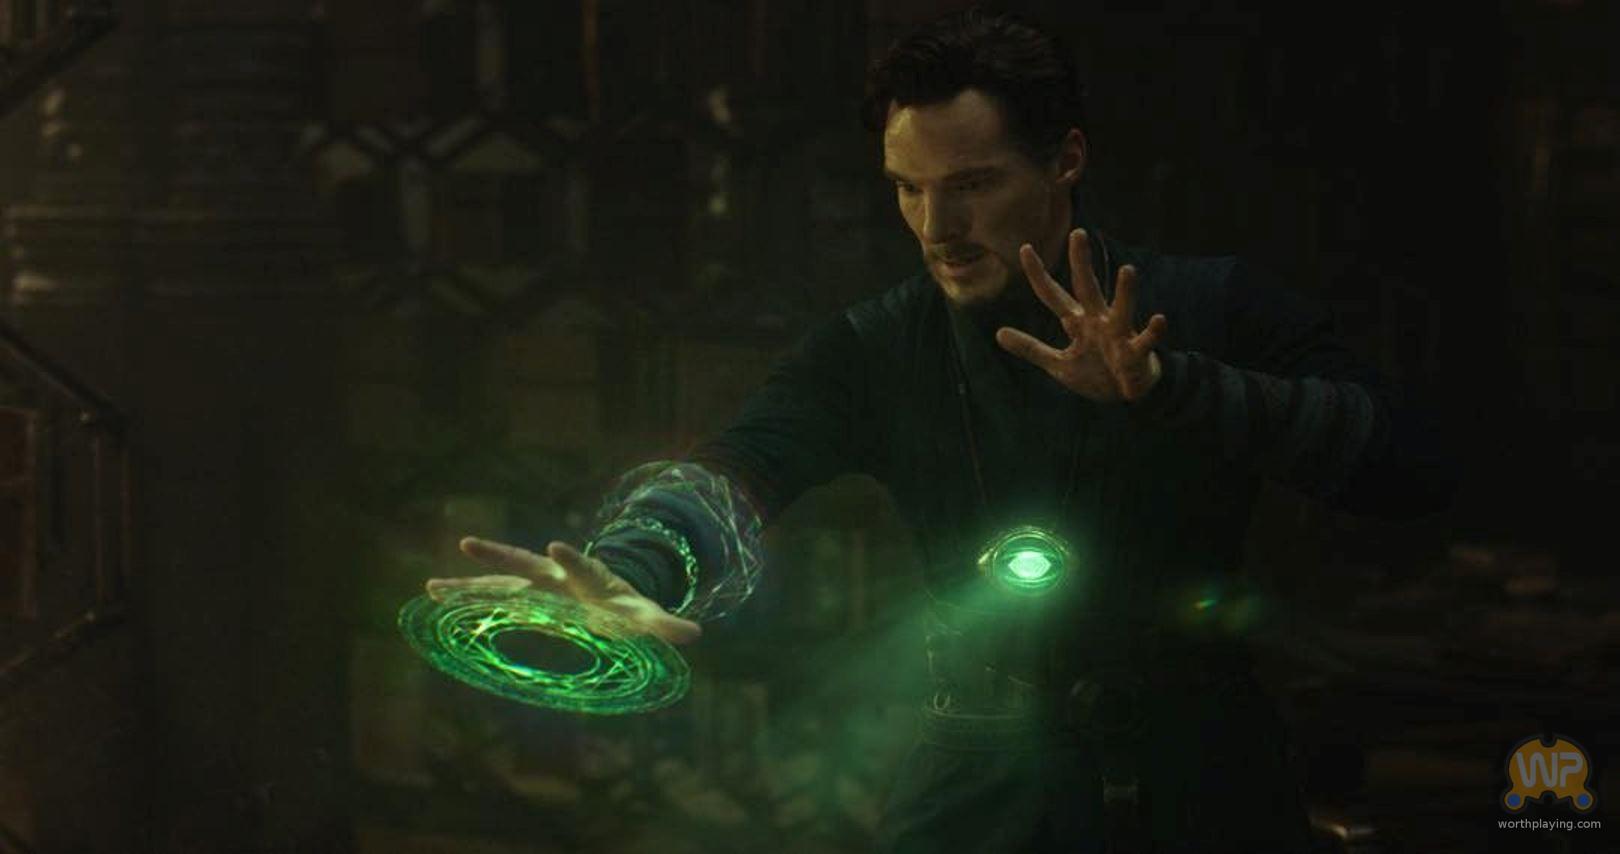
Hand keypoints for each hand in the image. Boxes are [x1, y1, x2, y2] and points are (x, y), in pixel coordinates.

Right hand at [425, 537, 702, 644]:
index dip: (571, 557)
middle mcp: (557, 575)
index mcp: (590, 577)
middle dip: (499, 554)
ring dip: (468, 581)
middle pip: (526, 561)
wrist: (608, 592)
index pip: (581, 565)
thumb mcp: (648, 616)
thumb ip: (667, 624)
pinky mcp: (522, 596)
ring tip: (432, 584)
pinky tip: (434, 594)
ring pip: (499, 579)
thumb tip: (696, 633)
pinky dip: (464, 596)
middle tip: (468, 543)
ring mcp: (536, 584)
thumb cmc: (627, 606)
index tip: (556, 545)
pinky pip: (490, 596)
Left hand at [995, 228, 1168, 401]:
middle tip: (1078, 233)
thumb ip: (1030, 347)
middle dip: (1081, 263)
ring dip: (1125, 292)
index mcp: (1077, 322)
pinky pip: (1145, 341)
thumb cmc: (1095, 373)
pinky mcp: (1136, 353)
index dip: (1038, 275)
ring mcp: (1118, 334)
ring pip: (1122, 309)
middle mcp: (1098, 321)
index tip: (1025, 249)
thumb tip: (998, 333)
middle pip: (1087, 288)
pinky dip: (1153, 332)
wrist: (1127, 395)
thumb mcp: (1057, 363)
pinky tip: (1159, 319)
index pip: (1052, 295)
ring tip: (1128, 271)